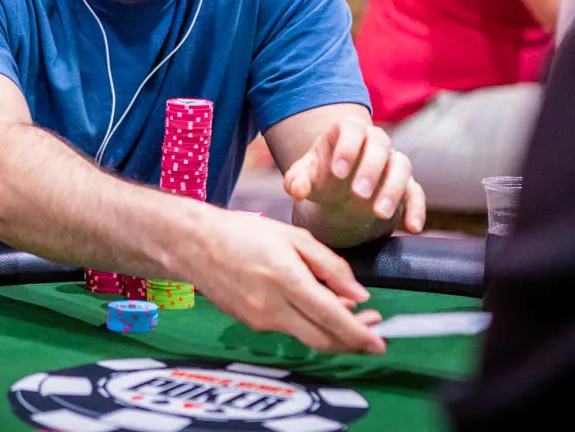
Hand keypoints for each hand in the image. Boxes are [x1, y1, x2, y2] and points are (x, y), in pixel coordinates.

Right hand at [187, 211, 385, 353]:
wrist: (194, 244)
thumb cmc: (243, 232)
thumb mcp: (293, 236)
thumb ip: (330, 265)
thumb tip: (360, 294)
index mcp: (286, 278)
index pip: (332, 318)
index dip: (360, 334)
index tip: (380, 342)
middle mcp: (272, 306)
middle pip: (322, 339)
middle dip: (352, 341)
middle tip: (373, 332)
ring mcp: (259, 319)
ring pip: (306, 336)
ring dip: (331, 331)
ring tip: (348, 312)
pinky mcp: (250, 324)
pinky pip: (288, 328)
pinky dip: (308, 323)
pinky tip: (315, 306)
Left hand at [282, 116, 424, 232]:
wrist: (338, 192)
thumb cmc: (319, 177)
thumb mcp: (302, 178)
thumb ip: (297, 181)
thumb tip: (298, 190)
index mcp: (347, 131)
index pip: (352, 128)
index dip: (347, 147)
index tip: (337, 172)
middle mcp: (374, 142)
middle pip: (380, 144)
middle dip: (371, 168)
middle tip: (358, 193)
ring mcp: (392, 162)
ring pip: (401, 166)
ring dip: (393, 189)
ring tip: (379, 213)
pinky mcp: (405, 185)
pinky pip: (416, 192)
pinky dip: (417, 209)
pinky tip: (413, 227)